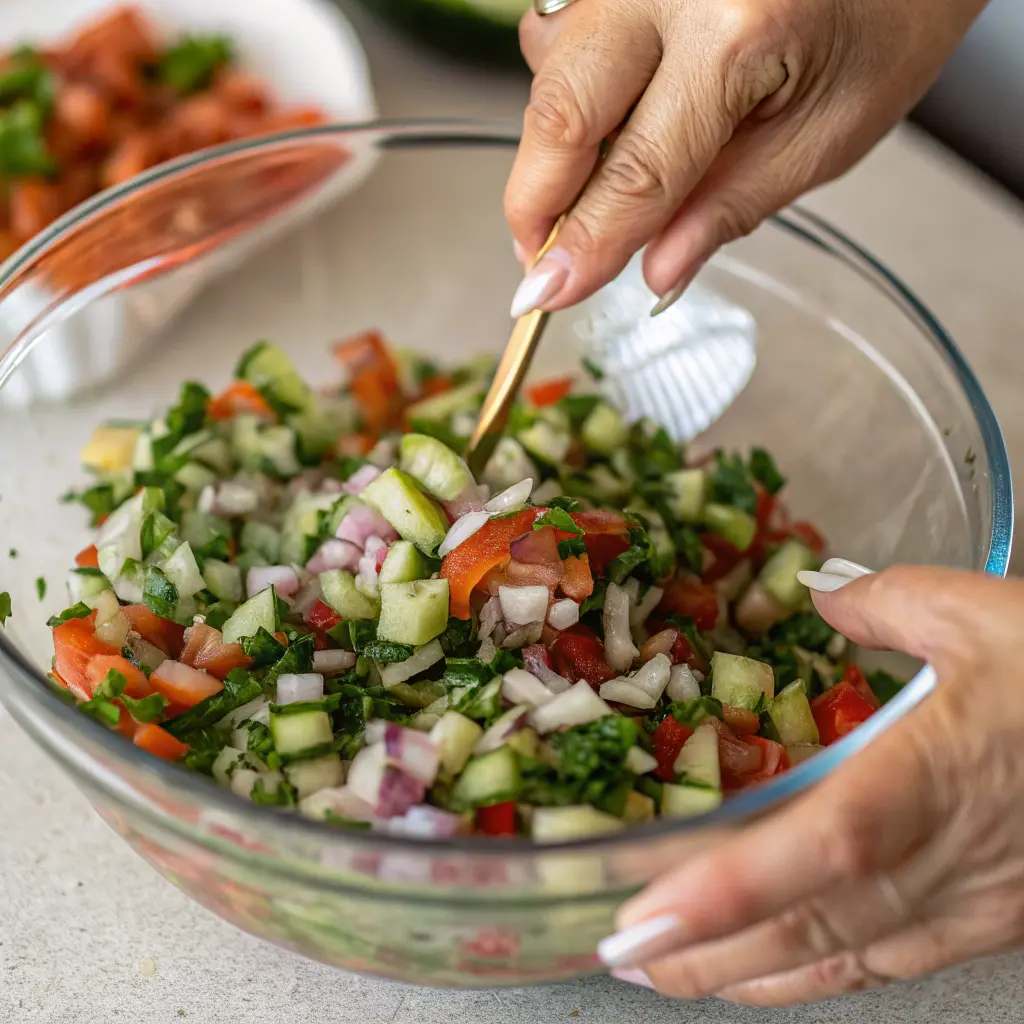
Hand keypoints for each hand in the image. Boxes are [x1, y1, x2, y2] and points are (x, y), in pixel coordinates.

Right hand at [505, 0, 986, 316]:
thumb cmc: (889, 21)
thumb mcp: (825, 137)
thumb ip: (730, 207)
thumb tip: (656, 273)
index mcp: (734, 31)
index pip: (635, 172)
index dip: (586, 245)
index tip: (546, 296)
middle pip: (560, 112)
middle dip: (536, 202)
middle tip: (541, 262)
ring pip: (550, 74)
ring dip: (554, 154)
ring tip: (588, 202)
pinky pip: (566, 36)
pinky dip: (573, 97)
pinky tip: (611, 123)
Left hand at [597, 564, 1023, 1004]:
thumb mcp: (986, 613)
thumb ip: (889, 603)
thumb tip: (822, 598)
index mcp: (937, 773)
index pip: (824, 845)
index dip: (732, 887)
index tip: (647, 913)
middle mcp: (945, 856)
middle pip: (811, 920)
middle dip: (704, 944)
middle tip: (613, 948)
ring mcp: (968, 901)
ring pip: (841, 955)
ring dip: (743, 971)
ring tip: (661, 970)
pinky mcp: (988, 920)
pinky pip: (886, 962)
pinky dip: (812, 976)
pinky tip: (767, 977)